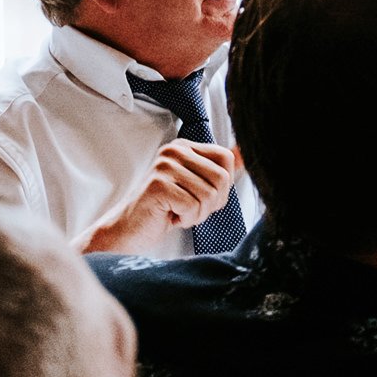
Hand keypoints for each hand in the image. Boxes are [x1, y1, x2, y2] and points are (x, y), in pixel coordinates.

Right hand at [84, 142, 239, 254]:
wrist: (128, 230)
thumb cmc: (165, 210)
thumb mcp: (197, 186)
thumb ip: (220, 170)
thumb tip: (248, 153)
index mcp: (184, 146)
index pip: (227, 158)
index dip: (223, 185)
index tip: (202, 196)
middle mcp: (174, 150)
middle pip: (222, 177)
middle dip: (211, 203)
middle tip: (189, 208)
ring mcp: (164, 166)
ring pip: (209, 194)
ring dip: (198, 213)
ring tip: (178, 212)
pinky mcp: (157, 185)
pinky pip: (193, 206)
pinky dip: (187, 219)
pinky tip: (170, 217)